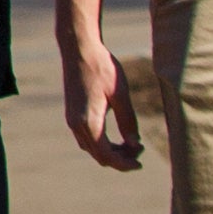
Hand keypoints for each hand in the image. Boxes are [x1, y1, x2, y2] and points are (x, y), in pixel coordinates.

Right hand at [59, 28, 145, 172]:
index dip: (124, 164)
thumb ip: (128, 121)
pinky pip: (87, 138)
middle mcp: (76, 124)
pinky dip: (102, 143)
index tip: (140, 163)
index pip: (106, 155)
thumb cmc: (102, 68)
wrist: (79, 49)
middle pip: (98, 155)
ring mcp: (72, 119)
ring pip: (91, 148)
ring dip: (110, 152)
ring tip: (131, 144)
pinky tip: (116, 135)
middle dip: (120, 159)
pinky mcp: (72, 113)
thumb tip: (135, 144)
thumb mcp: (120, 94)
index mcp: (88, 121)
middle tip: (140, 150)